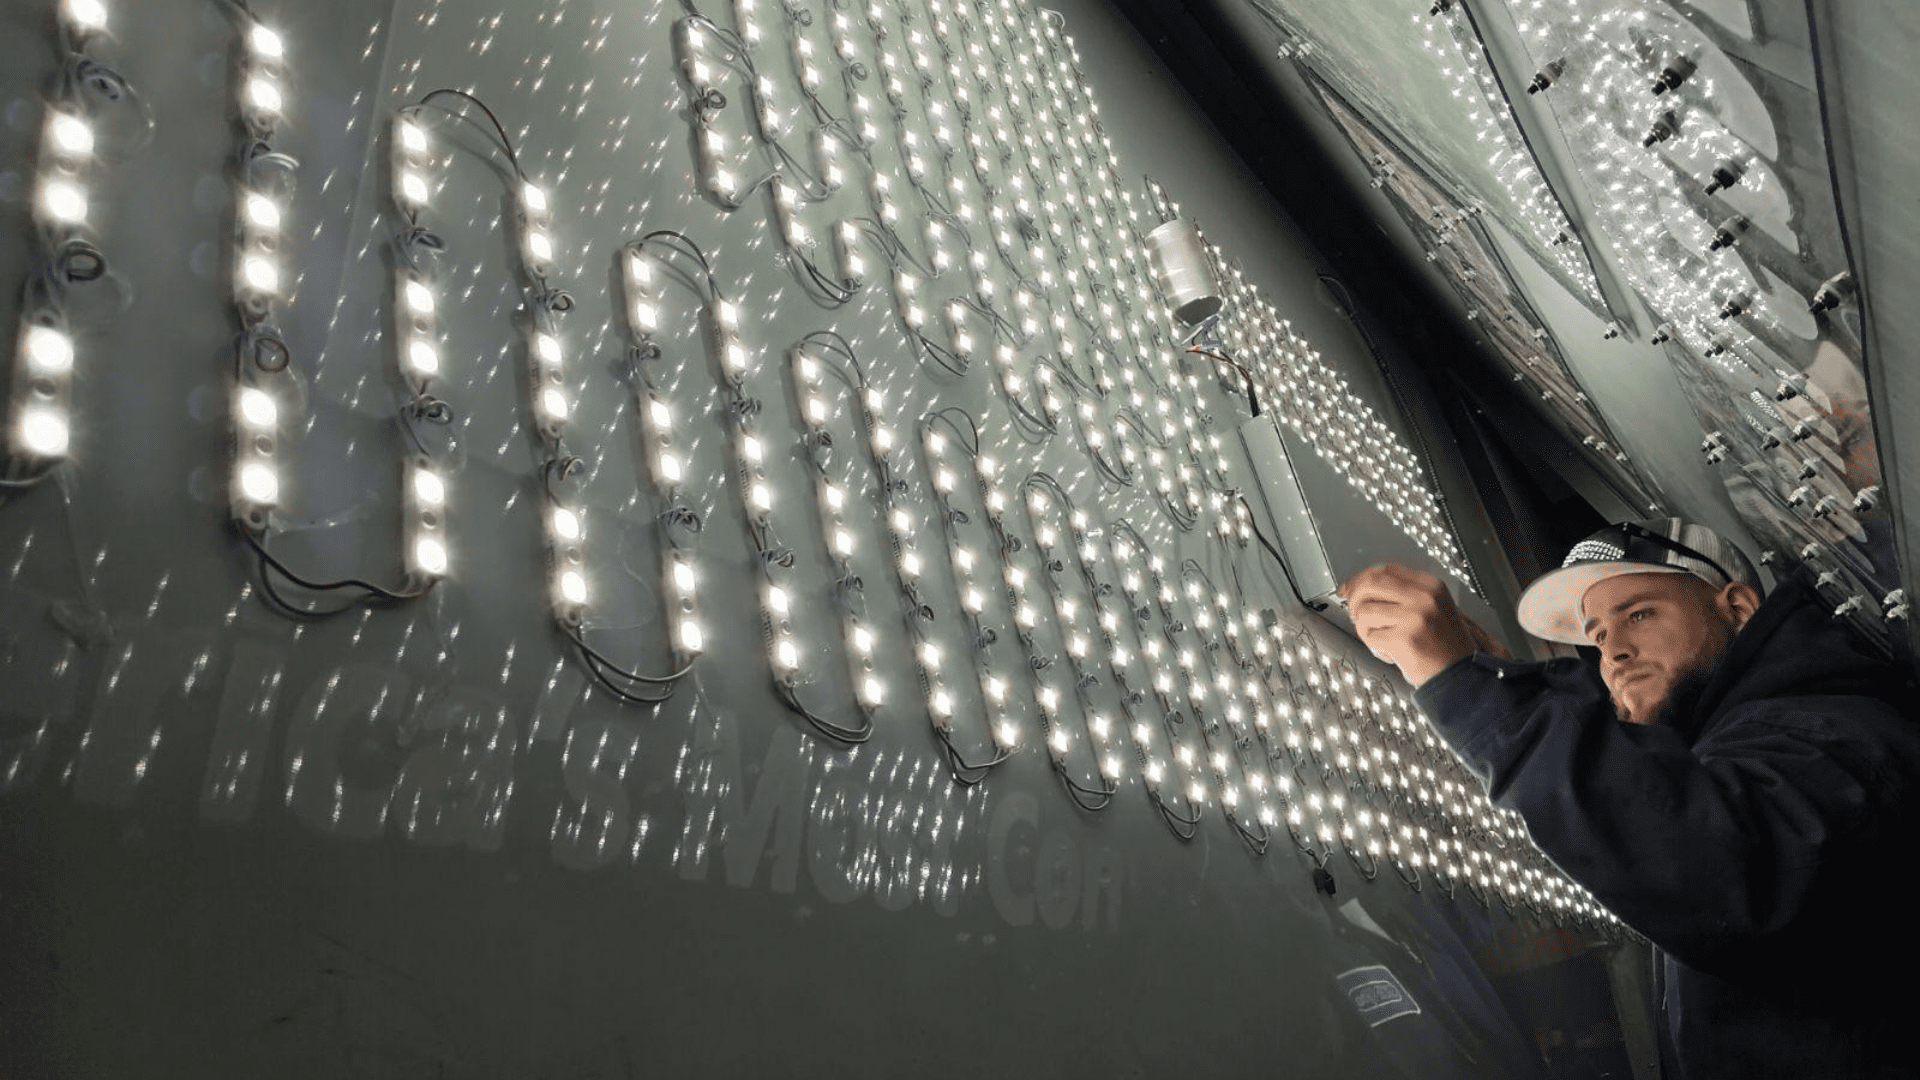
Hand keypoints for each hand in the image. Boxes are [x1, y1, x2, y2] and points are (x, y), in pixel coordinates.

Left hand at [1337, 563, 1508, 687]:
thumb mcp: (1430, 607)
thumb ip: (1399, 594)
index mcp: (1431, 585)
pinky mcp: (1404, 638)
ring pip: (1365, 612)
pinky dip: (1374, 645)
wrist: (1459, 674)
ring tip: (1383, 638)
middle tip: (1355, 613)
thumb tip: (1355, 587)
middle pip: (1371, 584)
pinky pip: (1370, 636)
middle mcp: (1424, 597)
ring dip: (1365, 628)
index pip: (1386, 569)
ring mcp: (1415, 617)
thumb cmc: (1442, 645)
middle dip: (1354, 598)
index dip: (1361, 577)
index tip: (1348, 587)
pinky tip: (1391, 651)